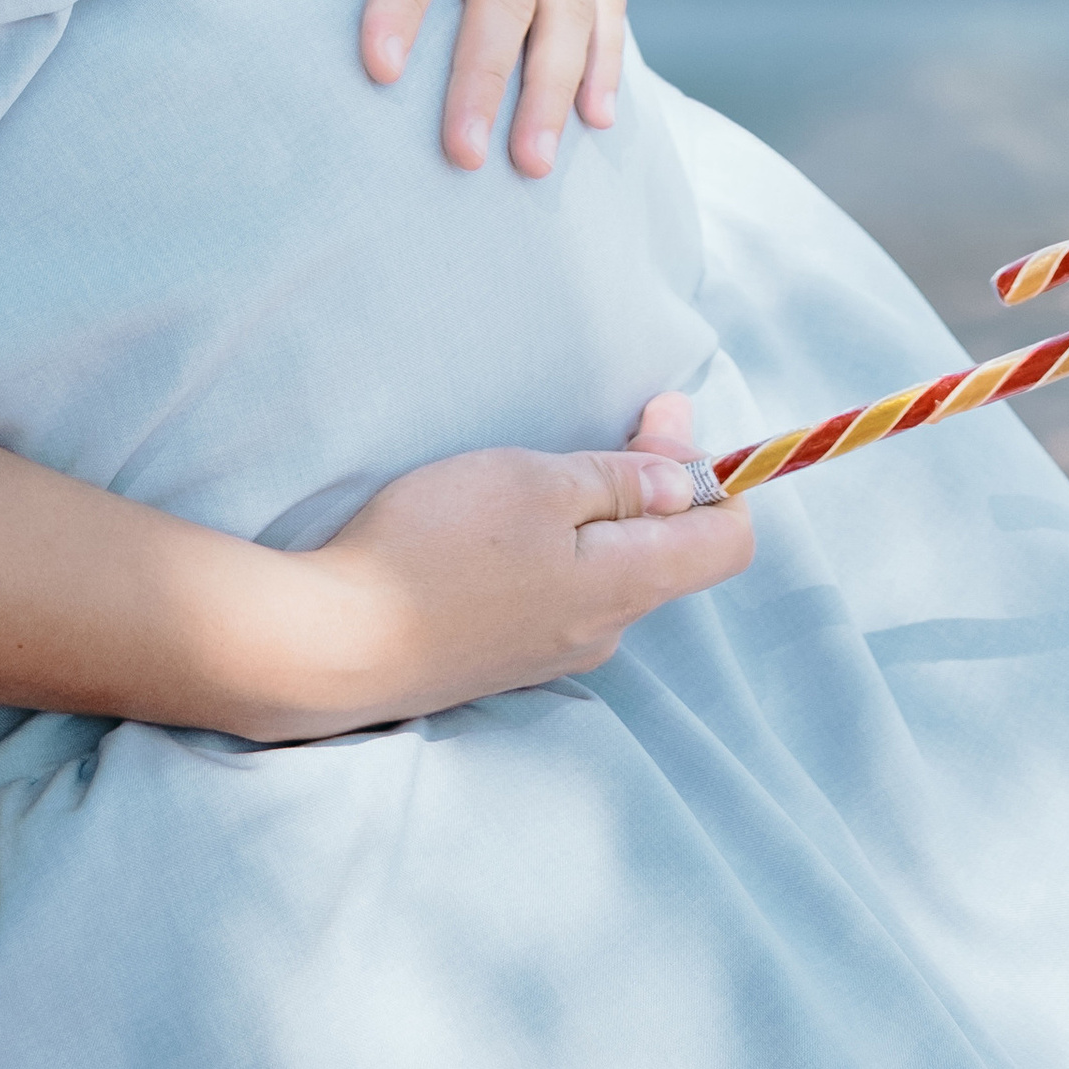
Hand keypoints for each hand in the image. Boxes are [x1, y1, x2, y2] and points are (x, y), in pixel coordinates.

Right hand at [276, 390, 752, 735]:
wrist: (339, 642)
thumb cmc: (437, 548)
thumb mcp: (533, 483)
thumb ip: (618, 480)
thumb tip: (686, 480)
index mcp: (627, 584)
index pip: (729, 543)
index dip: (717, 477)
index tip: (662, 423)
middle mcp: (606, 629)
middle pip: (668, 551)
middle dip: (655, 479)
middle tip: (624, 413)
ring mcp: (555, 650)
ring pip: (611, 570)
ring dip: (602, 513)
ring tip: (549, 467)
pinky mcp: (508, 655)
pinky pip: (564, 593)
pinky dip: (559, 548)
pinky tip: (504, 526)